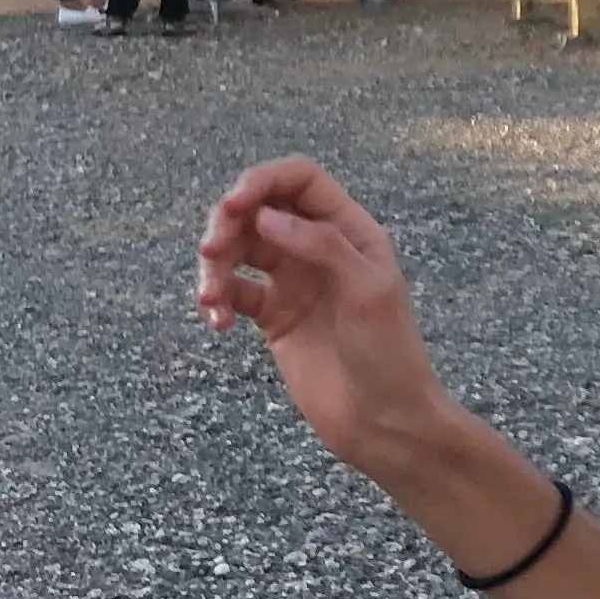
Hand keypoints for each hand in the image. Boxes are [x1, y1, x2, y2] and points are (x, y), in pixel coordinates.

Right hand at [196, 158, 451, 476]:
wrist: (381, 418)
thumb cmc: (388, 352)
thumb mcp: (368, 291)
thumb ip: (322, 245)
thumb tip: (266, 215)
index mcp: (350, 231)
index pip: (300, 180)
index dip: (263, 180)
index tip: (234, 205)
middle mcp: (319, 248)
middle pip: (260, 208)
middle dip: (227, 222)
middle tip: (211, 251)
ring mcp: (294, 281)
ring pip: (238, 249)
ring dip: (214, 266)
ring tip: (211, 300)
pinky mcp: (272, 315)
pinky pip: (232, 291)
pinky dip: (216, 299)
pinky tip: (216, 322)